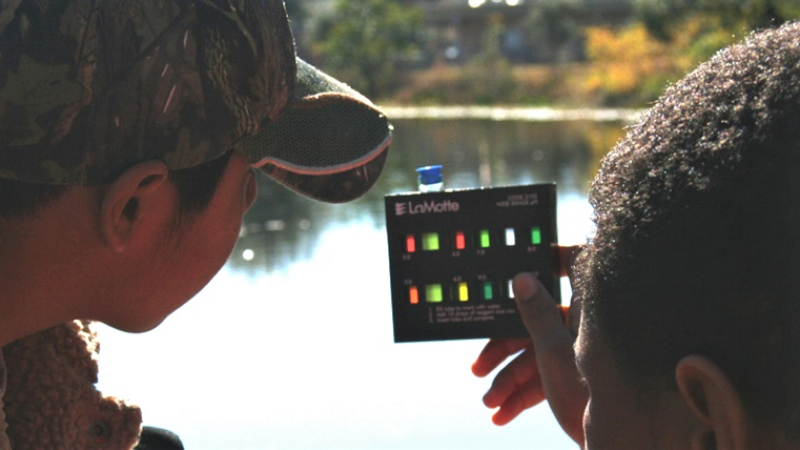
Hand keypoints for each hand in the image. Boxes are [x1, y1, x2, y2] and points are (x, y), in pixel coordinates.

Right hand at [471, 246, 586, 443]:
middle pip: (535, 322)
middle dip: (505, 350)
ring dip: (509, 381)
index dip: (548, 257)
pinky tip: (503, 415)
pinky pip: (547, 377)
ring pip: (537, 355)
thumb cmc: (593, 395)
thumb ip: (536, 313)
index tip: (523, 261)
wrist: (623, 444)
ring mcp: (582, 352)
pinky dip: (525, 395)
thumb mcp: (553, 352)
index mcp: (587, 308)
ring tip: (490, 405)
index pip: (571, 264)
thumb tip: (523, 277)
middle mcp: (585, 325)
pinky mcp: (580, 377)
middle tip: (478, 368)